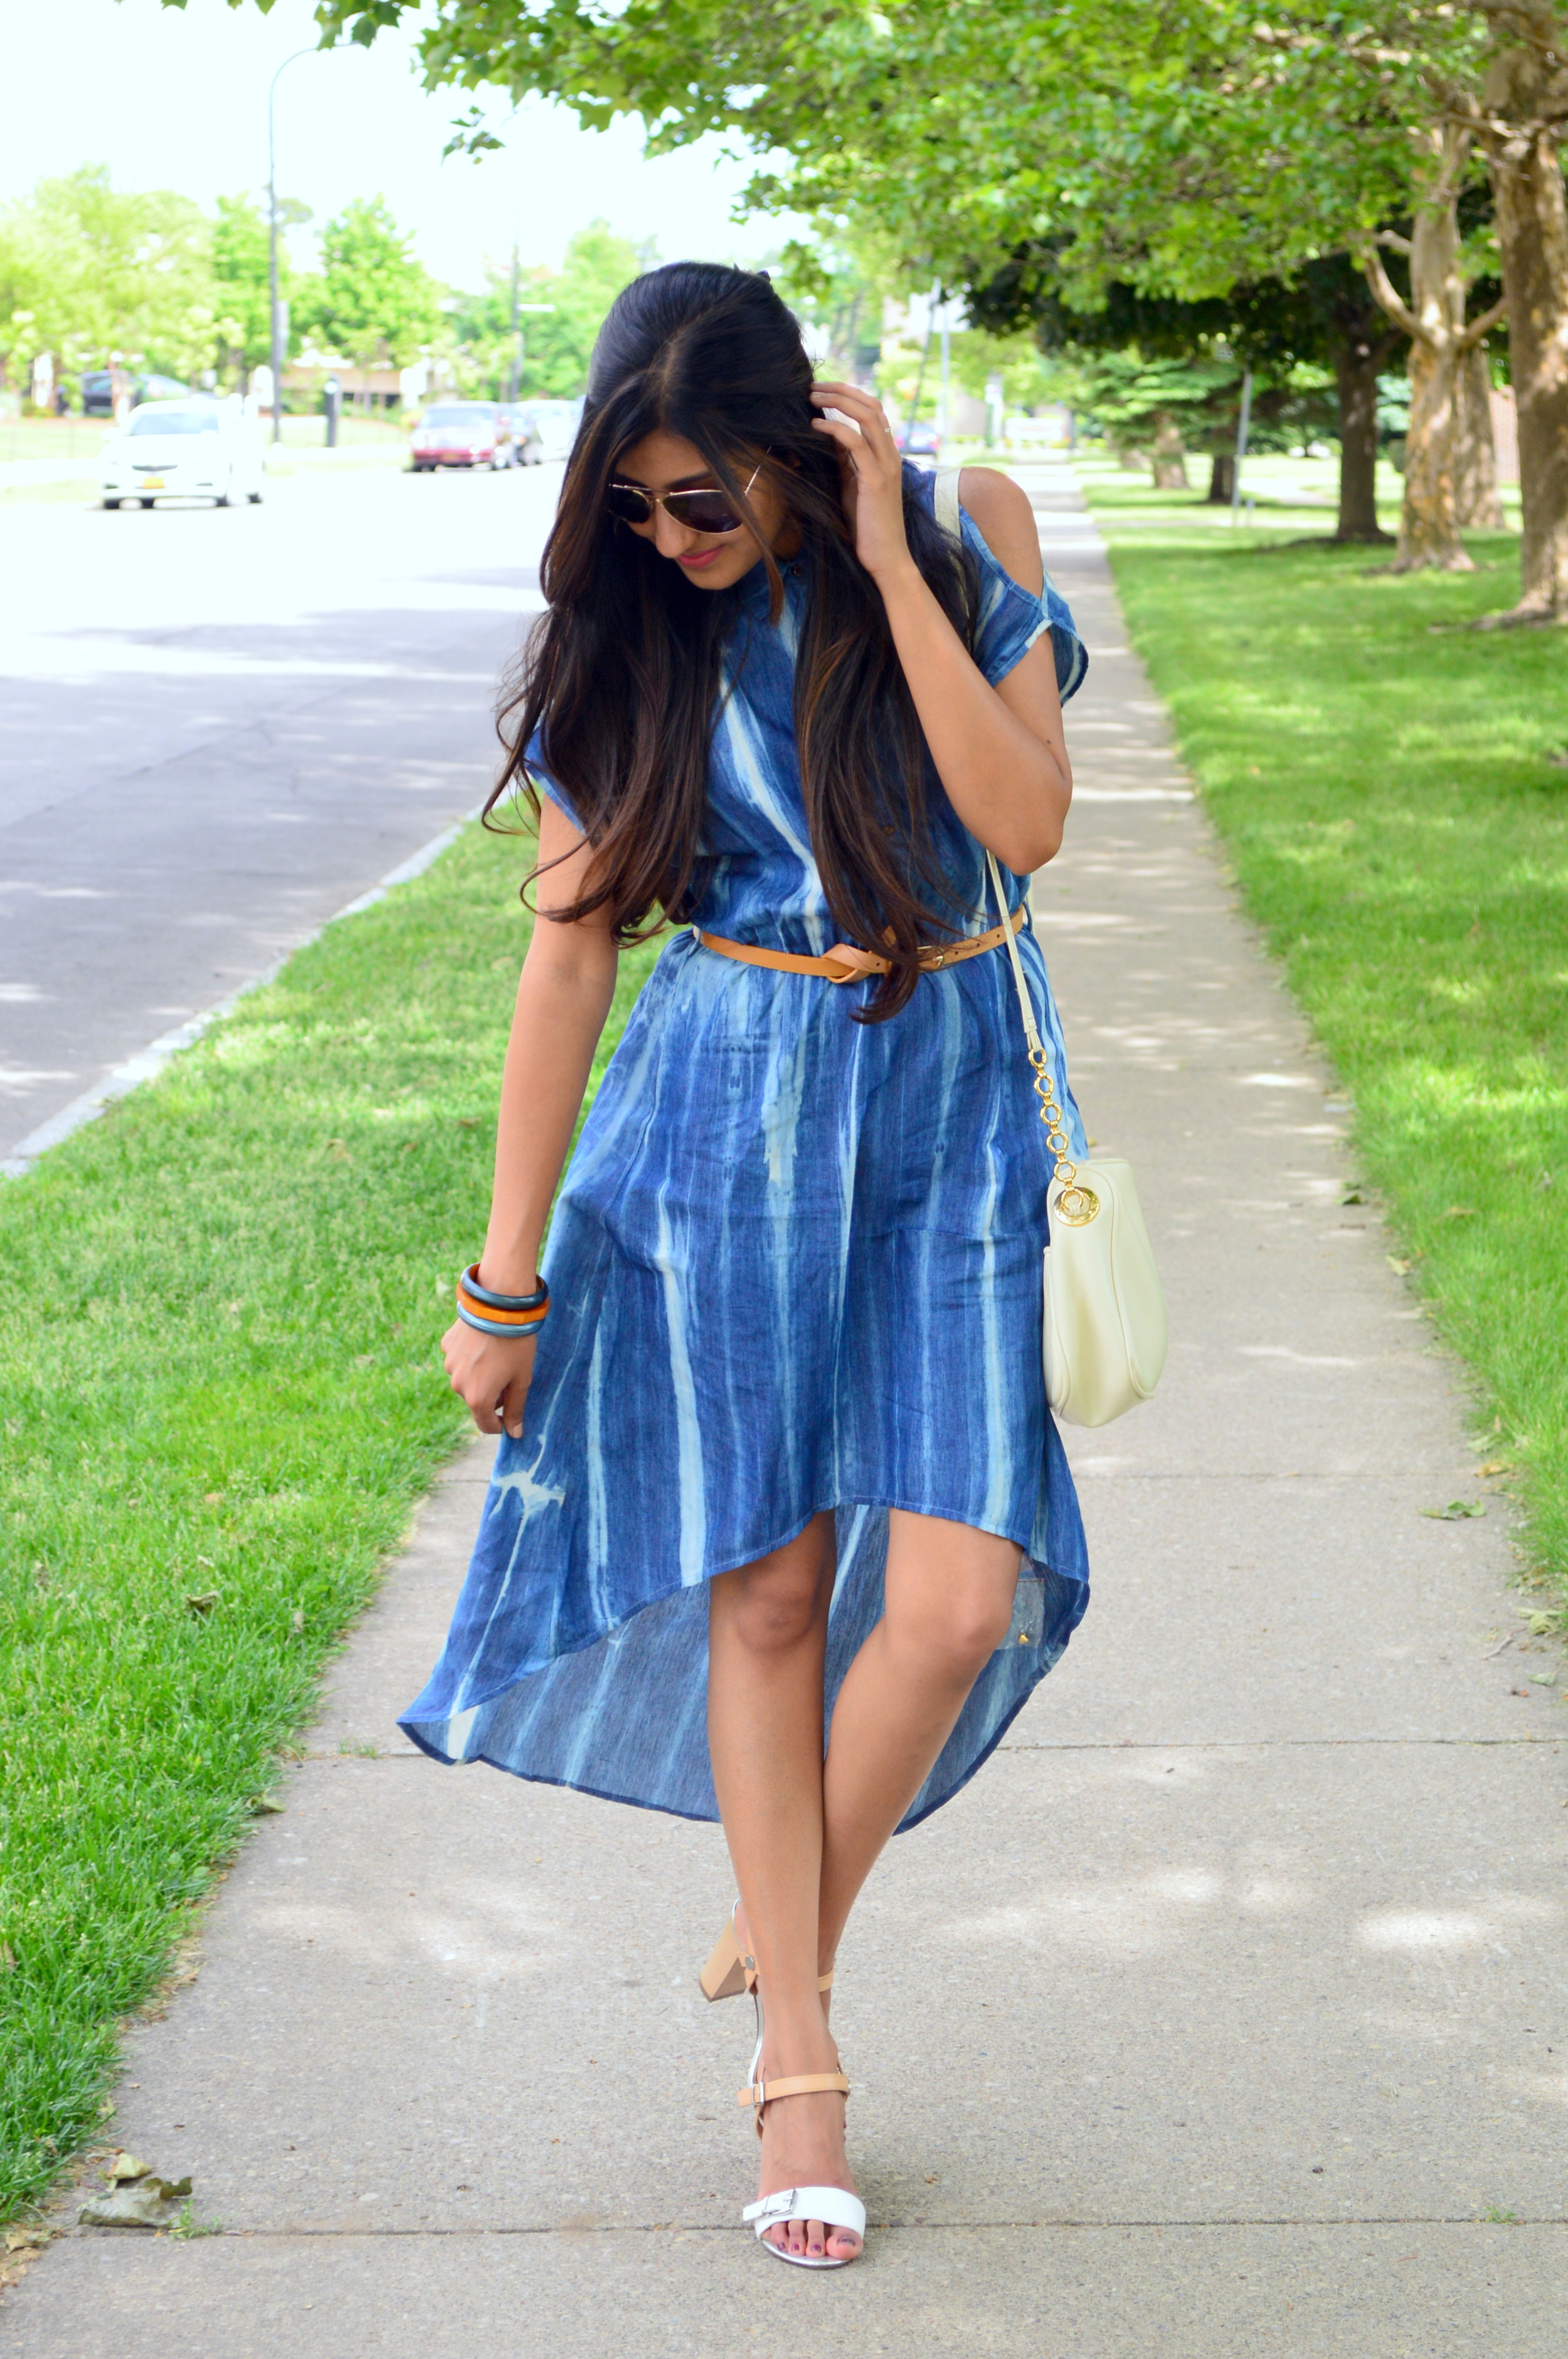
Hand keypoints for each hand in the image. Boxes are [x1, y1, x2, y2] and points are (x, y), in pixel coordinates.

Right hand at [441, 1318, 535, 1439]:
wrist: (499, 1305)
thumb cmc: (516, 1344)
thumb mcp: (522, 1378)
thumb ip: (517, 1408)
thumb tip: (514, 1434)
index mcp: (477, 1398)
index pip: (486, 1424)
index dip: (500, 1423)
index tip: (510, 1415)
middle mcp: (458, 1385)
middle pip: (476, 1400)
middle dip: (492, 1395)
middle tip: (510, 1375)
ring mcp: (450, 1364)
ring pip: (466, 1379)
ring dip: (479, 1375)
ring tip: (497, 1356)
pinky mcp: (447, 1345)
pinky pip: (459, 1359)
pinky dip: (470, 1357)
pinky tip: (484, 1343)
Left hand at [808, 381, 915, 585]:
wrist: (887, 559)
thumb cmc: (868, 527)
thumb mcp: (853, 485)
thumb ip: (847, 461)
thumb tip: (829, 438)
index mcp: (887, 455)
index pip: (872, 411)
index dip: (848, 395)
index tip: (822, 393)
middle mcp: (891, 455)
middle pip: (871, 404)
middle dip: (841, 390)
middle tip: (813, 387)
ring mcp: (886, 466)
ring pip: (867, 416)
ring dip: (837, 401)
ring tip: (812, 398)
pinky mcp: (876, 480)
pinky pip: (856, 442)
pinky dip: (834, 428)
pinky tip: (815, 426)